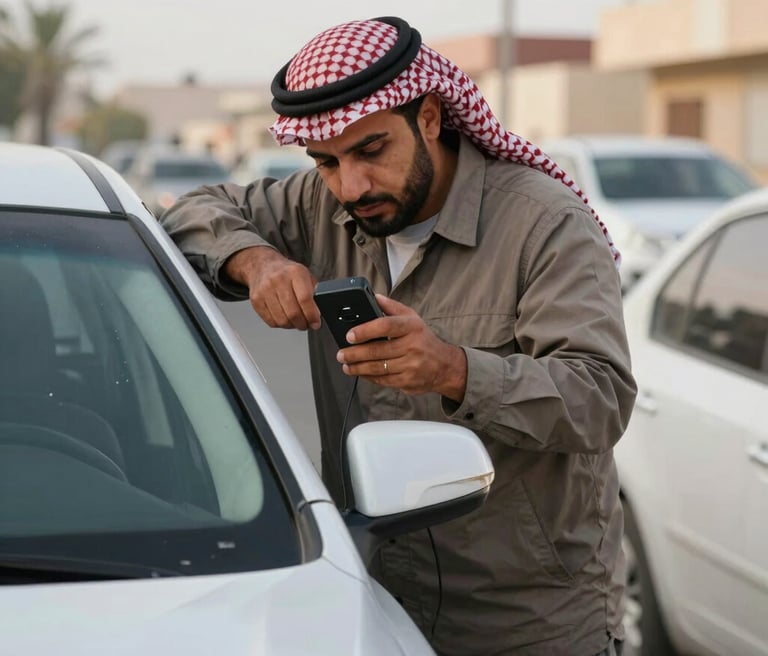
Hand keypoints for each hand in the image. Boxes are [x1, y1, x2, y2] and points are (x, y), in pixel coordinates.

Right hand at [225, 246, 320, 329]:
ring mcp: (265, 290)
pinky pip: (271, 321)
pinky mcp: (256, 300)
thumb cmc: (286, 272)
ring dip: (291, 326)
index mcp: (295, 272)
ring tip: (296, 322)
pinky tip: (284, 318)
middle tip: (306, 324)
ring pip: (282, 320)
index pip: (305, 299)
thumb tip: (317, 313)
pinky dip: (280, 324)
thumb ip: (314, 292)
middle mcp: (279, 280)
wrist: (262, 265)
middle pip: (293, 313)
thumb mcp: (305, 275)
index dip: (312, 315)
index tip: (315, 323)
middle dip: (303, 324)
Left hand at [336, 294, 467, 401]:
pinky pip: (383, 379)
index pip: (386, 326)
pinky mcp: (408, 381)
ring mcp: (411, 365)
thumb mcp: (413, 318)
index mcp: (412, 327)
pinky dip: (368, 377)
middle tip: (341, 354)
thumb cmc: (424, 339)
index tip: (349, 335)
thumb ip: (392, 307)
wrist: (446, 366)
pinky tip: (360, 372)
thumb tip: (373, 297)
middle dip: (354, 353)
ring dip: (357, 367)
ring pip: (377, 367)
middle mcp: (412, 346)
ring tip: (346, 365)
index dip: (365, 331)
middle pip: (377, 350)